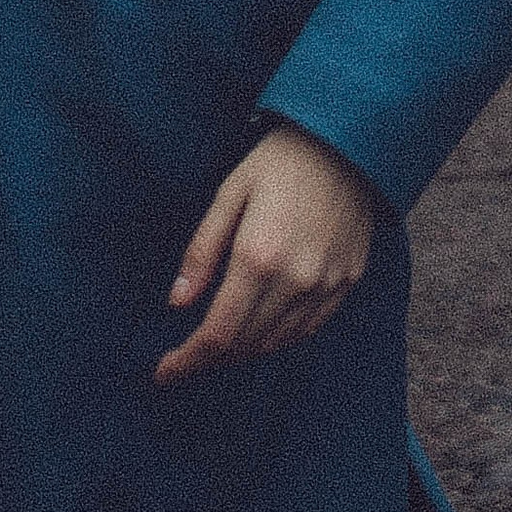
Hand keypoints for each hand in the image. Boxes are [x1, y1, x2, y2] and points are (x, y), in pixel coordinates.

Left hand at [155, 124, 377, 384]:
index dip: (186, 361)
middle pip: (245, 346)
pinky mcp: (348, 280)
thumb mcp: (231, 193)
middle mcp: (295, 280)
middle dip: (210, 358)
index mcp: (258, 257)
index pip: (217, 334)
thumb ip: (202, 250)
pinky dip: (280, 336)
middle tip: (188, 352)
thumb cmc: (281, 161)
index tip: (162, 373)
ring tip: (223, 339)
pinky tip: (264, 325)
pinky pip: (308, 328)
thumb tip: (177, 303)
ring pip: (276, 343)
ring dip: (244, 349)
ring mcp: (325, 284)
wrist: (347, 139)